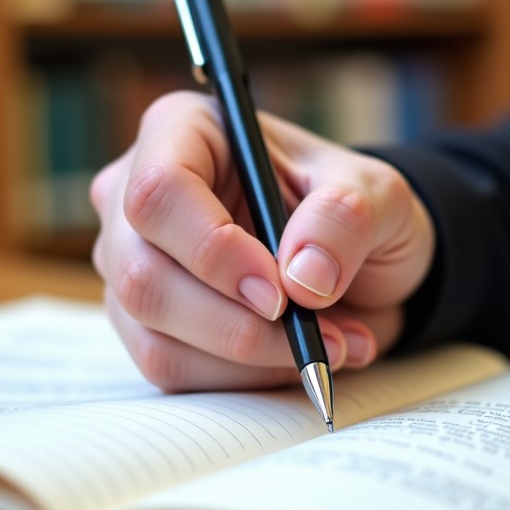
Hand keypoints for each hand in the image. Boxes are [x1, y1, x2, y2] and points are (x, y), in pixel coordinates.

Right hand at [90, 91, 434, 389]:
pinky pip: (172, 370)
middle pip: (143, 274)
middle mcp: (136, 194)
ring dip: (251, 357)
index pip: (159, 191)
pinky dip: (245, 378)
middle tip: (313, 334)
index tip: (280, 292)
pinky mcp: (144, 321)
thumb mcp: (379, 196)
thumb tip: (303, 276)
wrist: (356, 263)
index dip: (212, 250)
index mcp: (184, 131)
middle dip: (236, 323)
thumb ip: (346, 218)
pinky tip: (298, 357)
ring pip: (154, 335)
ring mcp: (130, 261)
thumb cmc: (353, 211)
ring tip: (331, 344)